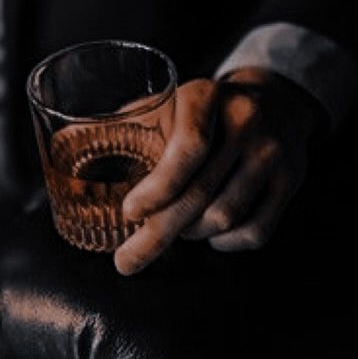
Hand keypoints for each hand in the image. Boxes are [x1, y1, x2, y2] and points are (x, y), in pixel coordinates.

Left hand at [113, 67, 323, 274]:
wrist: (274, 100)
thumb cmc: (202, 113)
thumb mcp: (168, 104)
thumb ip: (128, 128)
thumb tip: (65, 157)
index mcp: (205, 97)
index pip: (186, 149)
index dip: (157, 188)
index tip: (129, 214)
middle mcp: (245, 120)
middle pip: (199, 194)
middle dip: (156, 235)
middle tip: (126, 261)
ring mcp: (272, 151)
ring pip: (223, 218)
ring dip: (191, 234)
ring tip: (176, 228)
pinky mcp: (291, 179)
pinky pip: (254, 232)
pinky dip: (225, 243)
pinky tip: (210, 233)